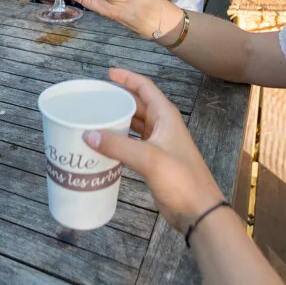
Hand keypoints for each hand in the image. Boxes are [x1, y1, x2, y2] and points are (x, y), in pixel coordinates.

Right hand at [83, 69, 224, 231]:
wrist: (198, 210)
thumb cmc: (180, 179)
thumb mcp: (149, 158)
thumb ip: (118, 145)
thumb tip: (88, 134)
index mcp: (166, 116)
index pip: (145, 88)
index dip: (127, 78)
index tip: (108, 74)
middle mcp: (163, 126)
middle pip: (138, 105)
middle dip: (118, 99)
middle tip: (95, 98)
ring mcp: (159, 144)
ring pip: (135, 124)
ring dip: (118, 120)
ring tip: (95, 118)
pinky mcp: (154, 161)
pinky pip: (133, 143)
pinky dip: (120, 140)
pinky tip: (105, 145)